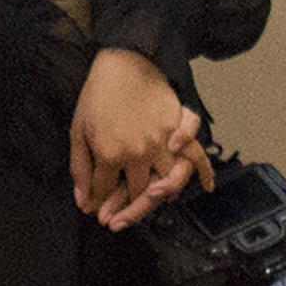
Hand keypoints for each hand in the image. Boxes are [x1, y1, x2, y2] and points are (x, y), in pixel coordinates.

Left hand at [69, 48, 212, 229]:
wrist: (125, 64)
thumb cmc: (98, 96)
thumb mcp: (78, 132)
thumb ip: (80, 169)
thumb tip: (83, 201)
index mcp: (109, 153)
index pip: (105, 191)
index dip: (99, 205)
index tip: (97, 212)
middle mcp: (139, 153)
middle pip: (137, 194)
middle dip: (124, 212)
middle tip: (117, 222)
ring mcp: (162, 143)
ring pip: (167, 183)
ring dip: (157, 199)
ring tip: (149, 203)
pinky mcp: (180, 130)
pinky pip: (198, 156)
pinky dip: (205, 172)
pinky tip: (207, 186)